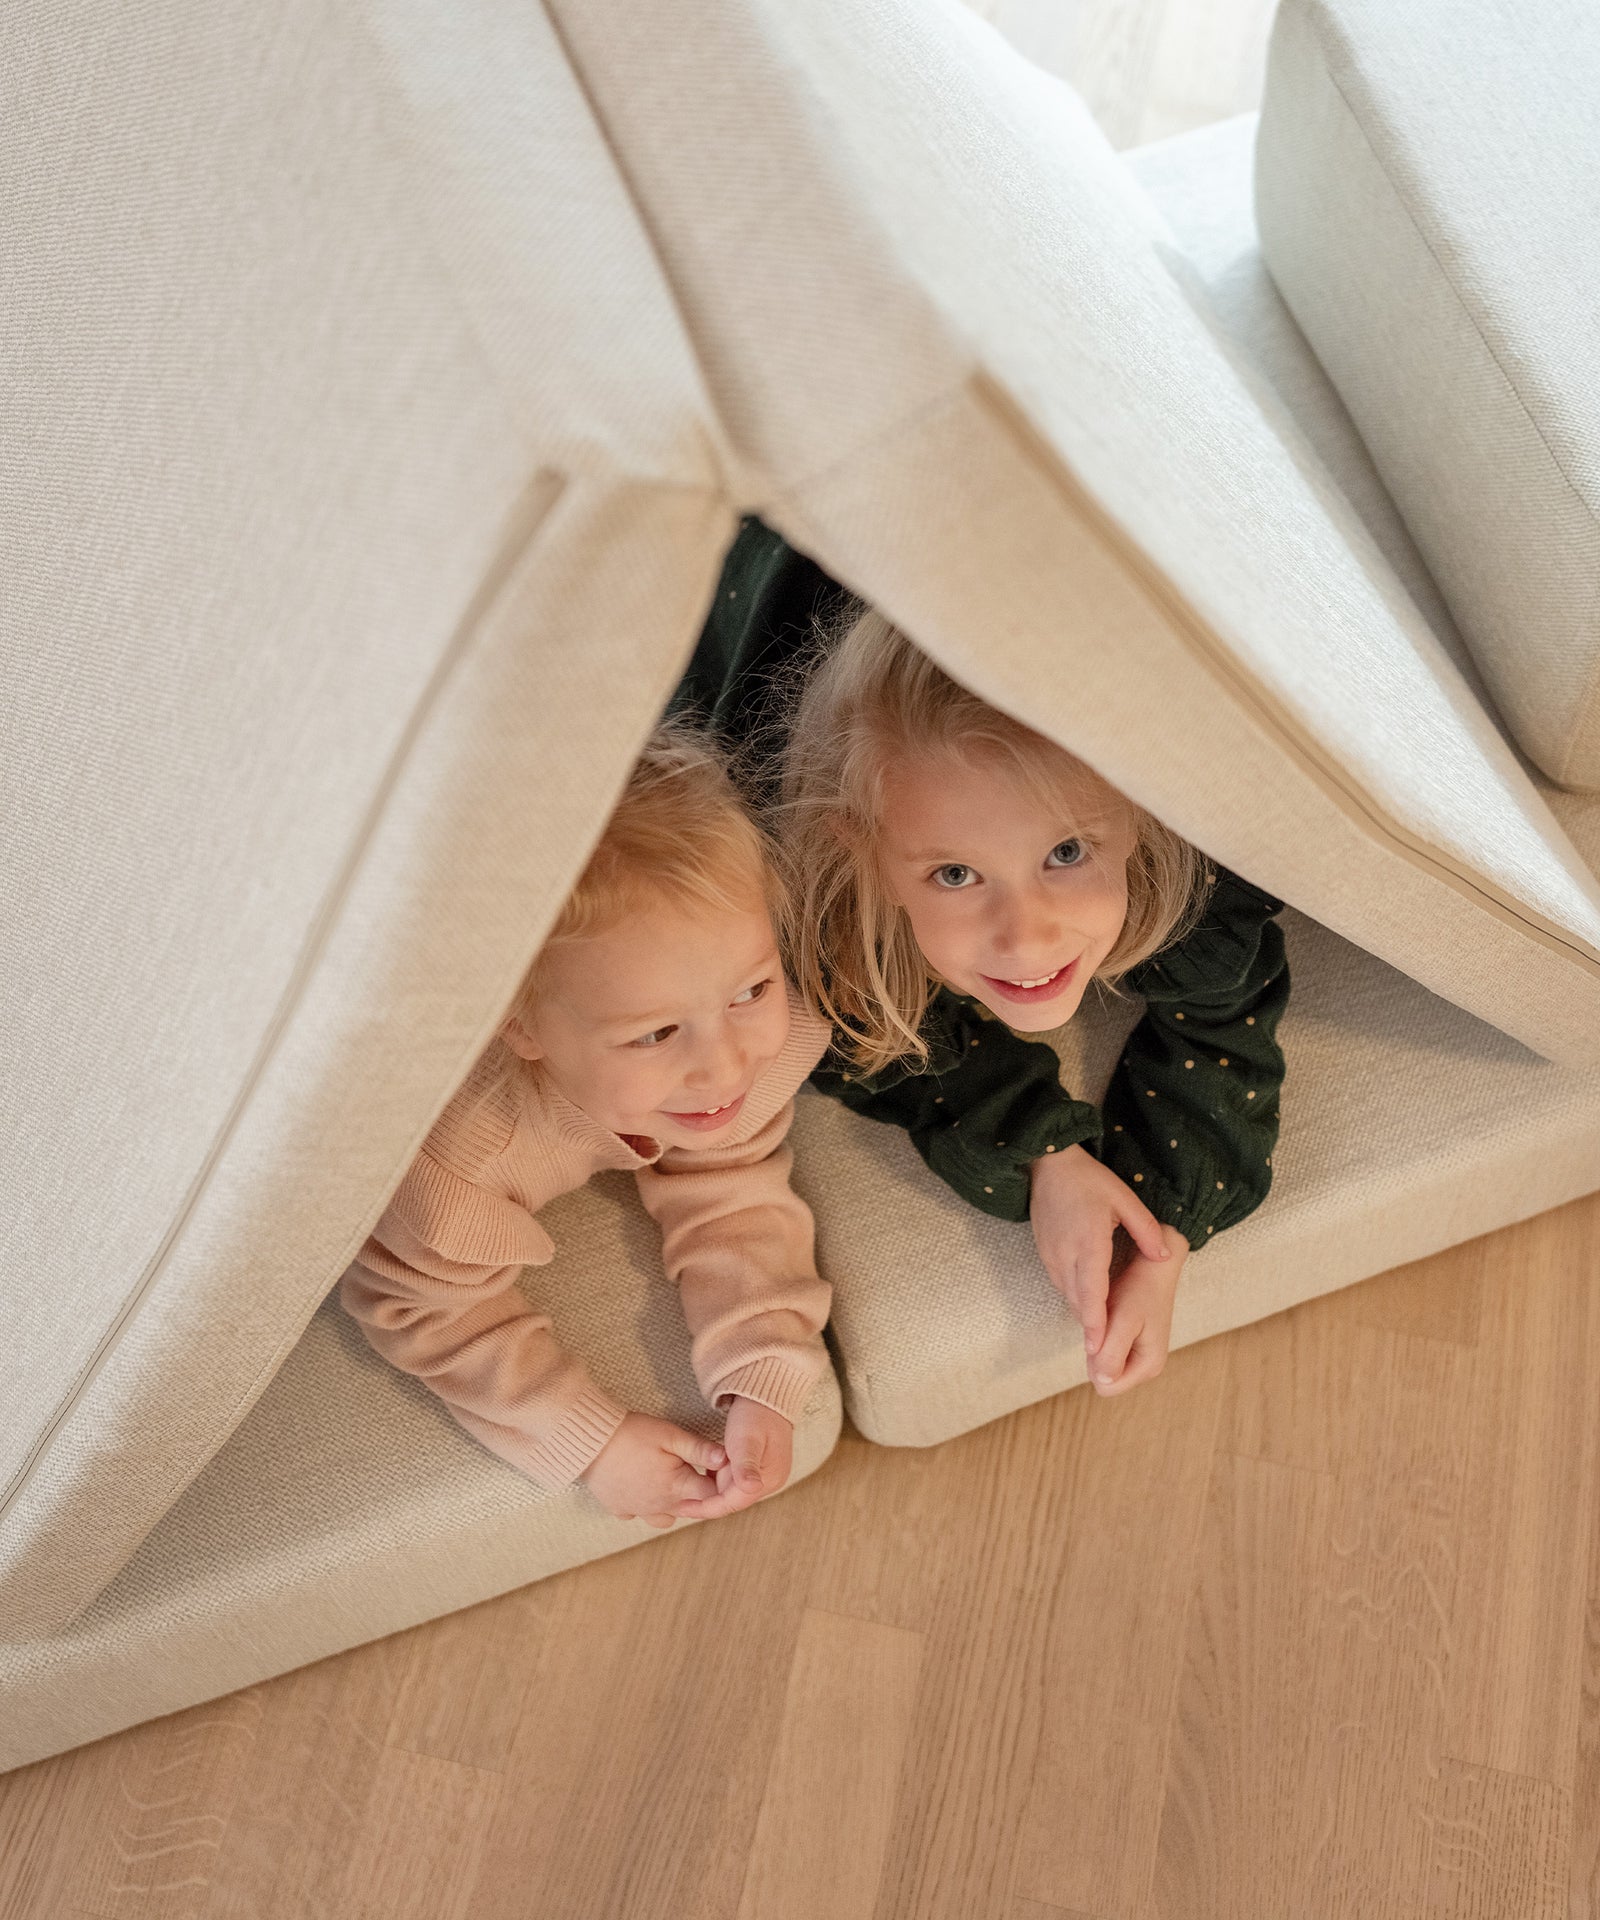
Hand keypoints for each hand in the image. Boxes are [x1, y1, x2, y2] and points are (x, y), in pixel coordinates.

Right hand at [580, 1413, 726, 1528]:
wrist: (590, 1442)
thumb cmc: (632, 1434)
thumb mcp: (671, 1436)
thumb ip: (700, 1449)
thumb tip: (727, 1458)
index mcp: (676, 1487)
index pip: (711, 1495)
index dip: (720, 1481)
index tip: (718, 1468)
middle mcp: (659, 1506)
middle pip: (691, 1509)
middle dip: (698, 1494)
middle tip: (696, 1472)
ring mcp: (638, 1510)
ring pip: (666, 1519)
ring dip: (673, 1505)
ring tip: (669, 1481)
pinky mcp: (619, 1508)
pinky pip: (639, 1515)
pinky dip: (645, 1506)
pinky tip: (642, 1486)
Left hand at [677, 1397, 794, 1519]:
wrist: (764, 1393)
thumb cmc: (755, 1414)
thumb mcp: (747, 1439)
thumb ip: (746, 1464)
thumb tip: (752, 1488)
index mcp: (770, 1478)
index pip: (734, 1502)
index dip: (707, 1507)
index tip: (682, 1507)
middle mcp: (771, 1481)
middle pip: (733, 1499)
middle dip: (709, 1497)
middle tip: (680, 1499)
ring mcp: (765, 1474)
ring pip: (732, 1491)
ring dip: (713, 1487)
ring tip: (688, 1487)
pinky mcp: (758, 1467)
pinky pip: (734, 1480)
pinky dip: (719, 1477)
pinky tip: (705, 1472)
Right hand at [1029, 1145, 1166, 1360]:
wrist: (1046, 1163)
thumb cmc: (1087, 1179)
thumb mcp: (1124, 1198)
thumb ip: (1146, 1230)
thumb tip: (1164, 1256)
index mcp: (1088, 1241)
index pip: (1091, 1291)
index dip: (1096, 1321)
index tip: (1099, 1346)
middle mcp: (1066, 1254)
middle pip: (1078, 1301)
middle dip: (1091, 1328)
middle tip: (1104, 1356)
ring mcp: (1051, 1255)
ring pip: (1068, 1296)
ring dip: (1084, 1314)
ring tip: (1101, 1337)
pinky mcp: (1044, 1253)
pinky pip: (1061, 1284)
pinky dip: (1075, 1298)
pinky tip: (1088, 1305)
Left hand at [1088, 1225, 1187, 1396]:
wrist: (1155, 1266)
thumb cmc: (1141, 1289)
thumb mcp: (1124, 1320)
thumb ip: (1112, 1353)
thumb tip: (1100, 1382)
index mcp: (1148, 1366)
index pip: (1106, 1387)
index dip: (1096, 1361)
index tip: (1105, 1332)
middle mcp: (1146, 1366)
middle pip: (1104, 1376)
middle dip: (1097, 1351)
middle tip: (1108, 1320)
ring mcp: (1140, 1355)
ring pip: (1103, 1362)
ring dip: (1100, 1340)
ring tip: (1112, 1316)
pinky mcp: (1132, 1343)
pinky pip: (1106, 1348)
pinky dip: (1103, 1333)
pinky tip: (1112, 1314)